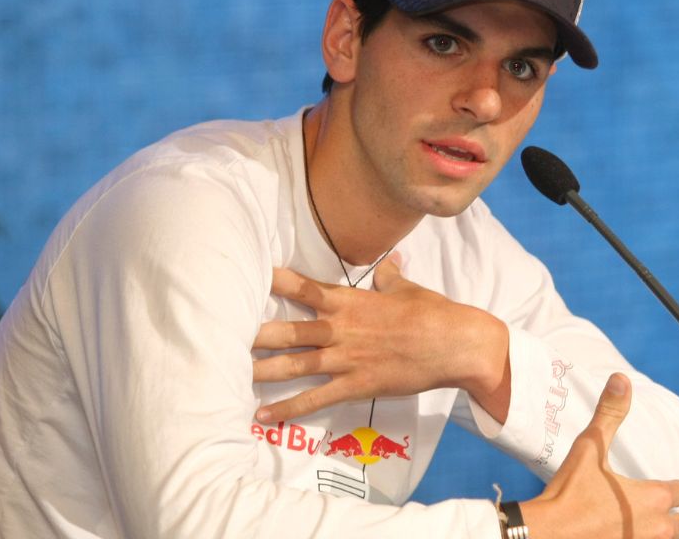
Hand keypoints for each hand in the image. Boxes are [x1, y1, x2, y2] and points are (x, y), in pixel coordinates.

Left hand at [252, 257, 510, 423]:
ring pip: (294, 365)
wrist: (456, 344)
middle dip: (254, 333)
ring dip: (262, 370)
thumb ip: (390, 277)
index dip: (274, 281)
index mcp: (350, 301)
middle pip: (288, 330)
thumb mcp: (408, 289)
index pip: (303, 287)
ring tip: (228, 374)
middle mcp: (341, 329)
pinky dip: (287, 409)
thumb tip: (391, 262)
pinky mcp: (356, 385)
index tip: (248, 275)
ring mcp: (346, 359)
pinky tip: (262, 416)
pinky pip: (315, 399)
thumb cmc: (434, 312)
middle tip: (222, 335)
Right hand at [520, 373, 678, 538]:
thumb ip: (609, 413)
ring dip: (652, 532)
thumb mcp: (589, 448)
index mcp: (654, 497)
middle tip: (644, 507)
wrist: (547, 536)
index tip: (674, 489)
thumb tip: (621, 379)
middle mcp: (656, 527)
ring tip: (631, 523)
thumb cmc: (569, 492)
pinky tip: (616, 534)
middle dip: (666, 515)